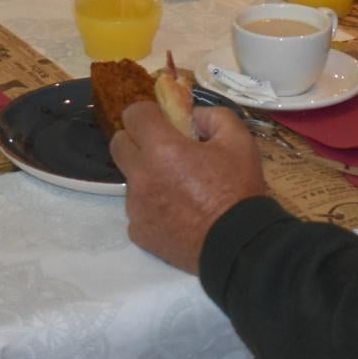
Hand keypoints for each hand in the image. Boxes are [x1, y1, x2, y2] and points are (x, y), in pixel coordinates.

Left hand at [110, 100, 267, 272]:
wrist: (239, 244)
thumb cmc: (239, 190)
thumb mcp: (239, 141)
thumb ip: (213, 116)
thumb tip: (192, 116)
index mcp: (162, 148)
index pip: (133, 114)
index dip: (148, 113)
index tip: (162, 121)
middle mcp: (141, 175)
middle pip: (119, 144)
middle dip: (137, 140)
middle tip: (164, 150)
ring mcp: (136, 206)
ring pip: (130, 179)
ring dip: (146, 176)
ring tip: (178, 189)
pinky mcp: (138, 231)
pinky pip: (137, 210)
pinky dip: (151, 207)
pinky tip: (176, 213)